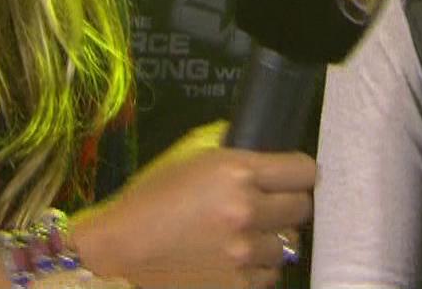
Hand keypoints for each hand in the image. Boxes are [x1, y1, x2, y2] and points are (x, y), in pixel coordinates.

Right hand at [72, 123, 314, 287]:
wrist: (119, 252)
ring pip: (289, 243)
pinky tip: (235, 257)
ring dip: (272, 238)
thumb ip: (229, 149)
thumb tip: (262, 146)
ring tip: (244, 235)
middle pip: (302, 207)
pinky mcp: (239, 285)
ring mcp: (245, 252)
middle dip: (287, 204)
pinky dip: (258, 266)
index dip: (298, 172)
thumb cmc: (148, 200)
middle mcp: (247, 211)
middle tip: (266, 205)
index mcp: (236, 172)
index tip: (291, 177)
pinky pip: (271, 273)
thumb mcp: (187, 157)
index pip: (303, 170)